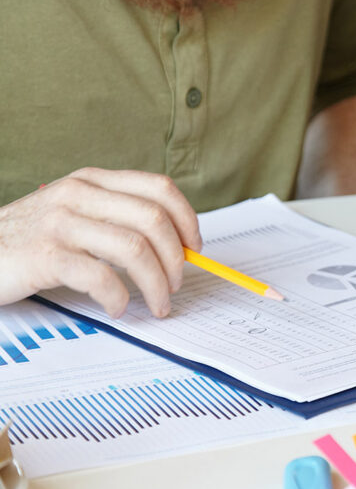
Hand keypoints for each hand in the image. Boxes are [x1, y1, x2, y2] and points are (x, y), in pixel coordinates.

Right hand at [0, 168, 201, 317]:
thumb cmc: (29, 240)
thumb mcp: (74, 213)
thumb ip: (116, 218)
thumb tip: (176, 246)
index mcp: (92, 180)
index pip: (158, 188)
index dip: (187, 219)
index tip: (194, 248)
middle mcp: (78, 193)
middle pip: (153, 220)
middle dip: (175, 259)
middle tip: (175, 286)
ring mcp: (60, 222)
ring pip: (135, 249)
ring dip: (156, 285)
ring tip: (157, 304)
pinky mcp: (46, 255)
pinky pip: (102, 277)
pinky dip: (120, 298)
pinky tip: (118, 308)